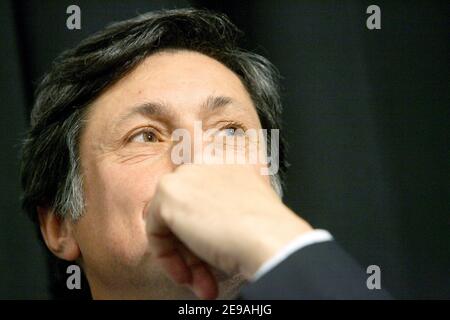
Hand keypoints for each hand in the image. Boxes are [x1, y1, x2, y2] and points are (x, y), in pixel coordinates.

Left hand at [145, 164, 312, 298]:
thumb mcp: (248, 215)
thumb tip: (207, 233)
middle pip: (185, 213)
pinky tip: (187, 275)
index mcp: (230, 170)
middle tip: (204, 276)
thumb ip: (225, 213)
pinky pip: (156, 231)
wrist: (271, 239)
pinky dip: (167, 258)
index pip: (203, 202)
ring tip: (200, 283)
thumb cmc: (268, 234)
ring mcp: (186, 177)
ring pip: (171, 223)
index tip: (213, 258)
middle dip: (194, 251)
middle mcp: (207, 168)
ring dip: (184, 259)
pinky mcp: (169, 195)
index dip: (205, 235)